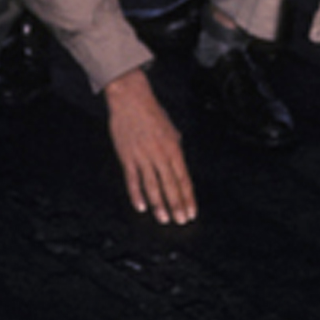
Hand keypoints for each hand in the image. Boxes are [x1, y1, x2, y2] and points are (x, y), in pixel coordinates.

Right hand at [102, 67, 195, 224]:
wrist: (131, 99)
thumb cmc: (152, 112)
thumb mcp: (171, 129)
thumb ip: (175, 148)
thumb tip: (177, 164)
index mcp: (173, 148)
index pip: (184, 178)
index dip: (188, 197)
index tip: (192, 212)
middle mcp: (160, 155)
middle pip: (170, 185)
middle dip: (177, 205)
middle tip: (181, 220)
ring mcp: (142, 157)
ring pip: (153, 186)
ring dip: (159, 205)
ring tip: (164, 219)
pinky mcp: (127, 157)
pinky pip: (133, 180)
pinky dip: (137, 195)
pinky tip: (142, 207)